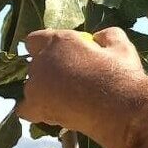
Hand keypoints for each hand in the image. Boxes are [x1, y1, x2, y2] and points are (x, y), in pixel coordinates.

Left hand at [15, 27, 147, 147]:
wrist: (120, 108)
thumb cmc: (122, 75)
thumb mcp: (121, 46)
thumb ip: (106, 36)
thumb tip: (100, 38)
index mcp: (58, 41)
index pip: (36, 39)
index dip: (47, 46)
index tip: (63, 54)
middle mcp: (41, 61)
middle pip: (35, 64)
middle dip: (49, 69)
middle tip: (71, 78)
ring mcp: (36, 86)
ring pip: (31, 86)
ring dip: (44, 90)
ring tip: (67, 98)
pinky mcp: (37, 108)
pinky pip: (25, 109)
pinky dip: (35, 110)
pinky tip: (51, 111)